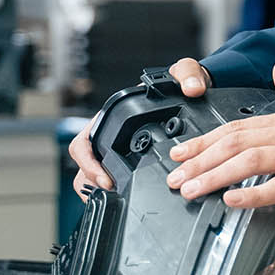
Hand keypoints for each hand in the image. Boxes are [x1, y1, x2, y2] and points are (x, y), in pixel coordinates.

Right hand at [67, 57, 211, 195]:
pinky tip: (132, 198)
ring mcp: (118, 150)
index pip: (82, 144)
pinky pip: (115, 180)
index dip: (88, 164)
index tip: (105, 180)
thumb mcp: (184, 73)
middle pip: (85, 167)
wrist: (192, 92)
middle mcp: (110, 135)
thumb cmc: (180, 82)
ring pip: (95, 178)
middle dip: (93, 185)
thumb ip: (187, 75)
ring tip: (121, 201)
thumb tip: (192, 90)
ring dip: (102, 192)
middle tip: (114, 195)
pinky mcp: (131, 161)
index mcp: (110, 117)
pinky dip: (118, 192)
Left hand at [164, 60, 274, 214]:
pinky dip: (255, 194)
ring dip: (217, 175)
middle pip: (239, 141)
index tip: (180, 153)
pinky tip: (233, 200)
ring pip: (254, 161)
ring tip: (193, 189)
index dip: (205, 140)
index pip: (240, 127)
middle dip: (201, 159)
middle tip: (176, 177)